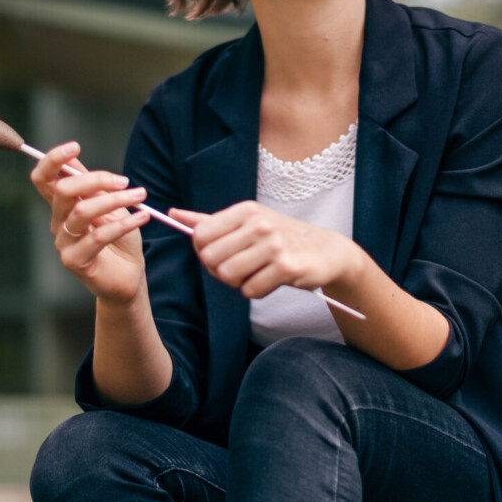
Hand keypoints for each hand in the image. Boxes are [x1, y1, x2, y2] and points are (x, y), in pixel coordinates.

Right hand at [30, 141, 150, 305]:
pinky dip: (123, 223)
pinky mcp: (75, 261)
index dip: (52, 160)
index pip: (43, 179)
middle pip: (64, 190)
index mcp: (63, 206)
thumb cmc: (120, 238)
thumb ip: (93, 185)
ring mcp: (64, 243)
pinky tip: (141, 217)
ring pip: (82, 211)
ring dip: (115, 200)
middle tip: (124, 181)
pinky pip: (97, 236)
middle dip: (96, 179)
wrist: (129, 275)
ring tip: (140, 196)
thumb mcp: (110, 205)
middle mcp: (58, 222)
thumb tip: (73, 157)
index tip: (75, 146)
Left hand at [171, 202, 360, 298]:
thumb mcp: (247, 222)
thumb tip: (173, 214)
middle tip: (241, 269)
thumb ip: (209, 221)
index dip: (206, 253)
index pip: (200, 236)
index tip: (223, 255)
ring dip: (239, 283)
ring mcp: (274, 244)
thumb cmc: (281, 237)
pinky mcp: (287, 267)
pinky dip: (257, 291)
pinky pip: (251, 291)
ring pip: (228, 276)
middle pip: (211, 259)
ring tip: (256, 273)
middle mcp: (259, 223)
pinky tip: (271, 280)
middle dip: (221, 271)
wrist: (327, 250)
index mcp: (245, 210)